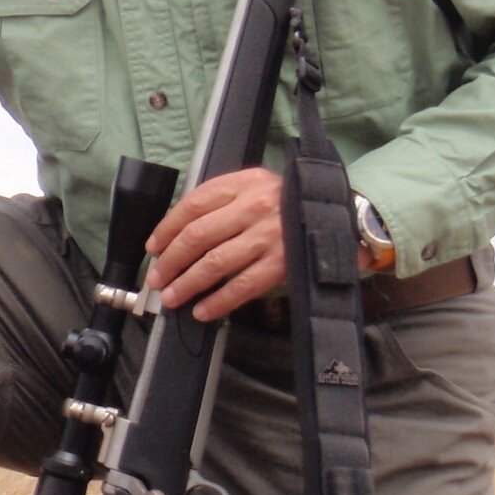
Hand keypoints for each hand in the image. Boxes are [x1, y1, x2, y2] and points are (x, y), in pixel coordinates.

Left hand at [146, 167, 284, 321]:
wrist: (339, 216)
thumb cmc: (285, 203)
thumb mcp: (254, 187)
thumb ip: (220, 201)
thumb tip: (176, 234)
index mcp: (244, 183)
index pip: (193, 205)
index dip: (167, 228)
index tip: (154, 247)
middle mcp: (254, 207)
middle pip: (198, 236)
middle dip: (171, 261)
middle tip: (157, 278)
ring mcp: (269, 236)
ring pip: (215, 263)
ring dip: (187, 284)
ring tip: (171, 297)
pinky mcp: (281, 263)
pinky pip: (242, 286)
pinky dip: (218, 301)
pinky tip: (202, 311)